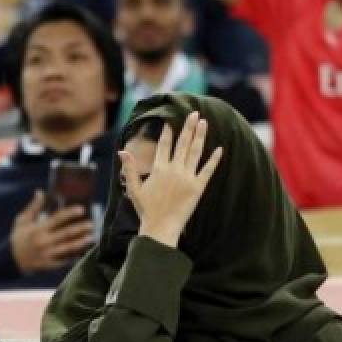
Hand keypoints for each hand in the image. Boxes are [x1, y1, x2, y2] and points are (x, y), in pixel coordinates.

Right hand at [10, 191, 94, 272]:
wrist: (11, 260)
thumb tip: (40, 192)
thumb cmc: (18, 237)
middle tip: (92, 224)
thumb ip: (33, 207)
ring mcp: (48, 254)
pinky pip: (65, 259)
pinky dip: (75, 255)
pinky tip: (84, 251)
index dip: (70, 213)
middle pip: (66, 233)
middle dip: (80, 228)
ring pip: (68, 247)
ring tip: (92, 237)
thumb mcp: (22, 220)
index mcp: (38, 229)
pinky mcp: (50, 264)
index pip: (57, 219)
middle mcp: (44, 241)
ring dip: (81, 242)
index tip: (81, 209)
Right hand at [118, 112, 222, 247]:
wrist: (161, 227)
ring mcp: (187, 178)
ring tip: (204, 123)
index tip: (172, 120)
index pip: (165, 145)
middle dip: (189, 127)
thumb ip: (130, 168)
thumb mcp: (134, 188)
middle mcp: (174, 170)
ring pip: (196, 152)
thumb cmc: (146, 210)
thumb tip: (122, 151)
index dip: (168, 131)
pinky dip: (214, 159)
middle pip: (183, 143)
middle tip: (194, 114)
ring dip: (200, 136)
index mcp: (159, 169)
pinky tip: (219, 149)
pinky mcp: (198, 188)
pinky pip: (208, 170)